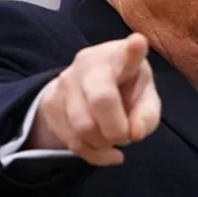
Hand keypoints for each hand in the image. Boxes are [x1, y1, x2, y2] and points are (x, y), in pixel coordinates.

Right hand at [28, 33, 161, 164]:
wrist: (87, 89)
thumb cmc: (126, 90)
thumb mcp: (145, 98)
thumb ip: (147, 115)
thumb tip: (134, 133)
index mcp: (119, 56)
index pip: (128, 51)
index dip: (134, 49)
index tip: (139, 42)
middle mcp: (88, 62)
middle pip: (100, 100)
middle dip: (116, 129)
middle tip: (125, 136)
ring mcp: (65, 81)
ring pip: (82, 127)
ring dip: (103, 144)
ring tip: (112, 138)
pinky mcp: (50, 103)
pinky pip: (72, 141)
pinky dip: (93, 154)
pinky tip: (104, 150)